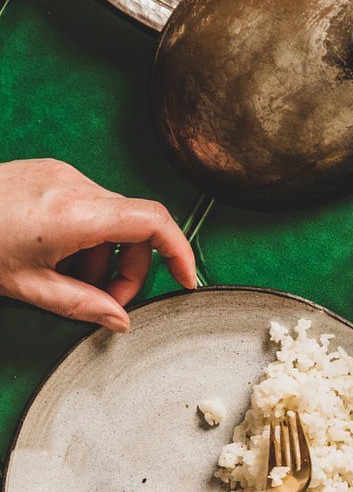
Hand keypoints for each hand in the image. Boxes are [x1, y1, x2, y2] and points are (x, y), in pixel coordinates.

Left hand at [0, 158, 195, 329]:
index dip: (179, 251)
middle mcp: (75, 185)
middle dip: (129, 268)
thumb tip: (119, 320)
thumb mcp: (28, 287)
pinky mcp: (47, 171)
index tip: (185, 279)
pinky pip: (87, 204)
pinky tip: (53, 257)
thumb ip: (82, 306)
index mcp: (75, 214)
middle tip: (106, 302)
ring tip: (67, 281)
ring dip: (103, 255)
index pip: (153, 222)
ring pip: (110, 217)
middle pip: (134, 225)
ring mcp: (61, 173)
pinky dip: (84, 236)